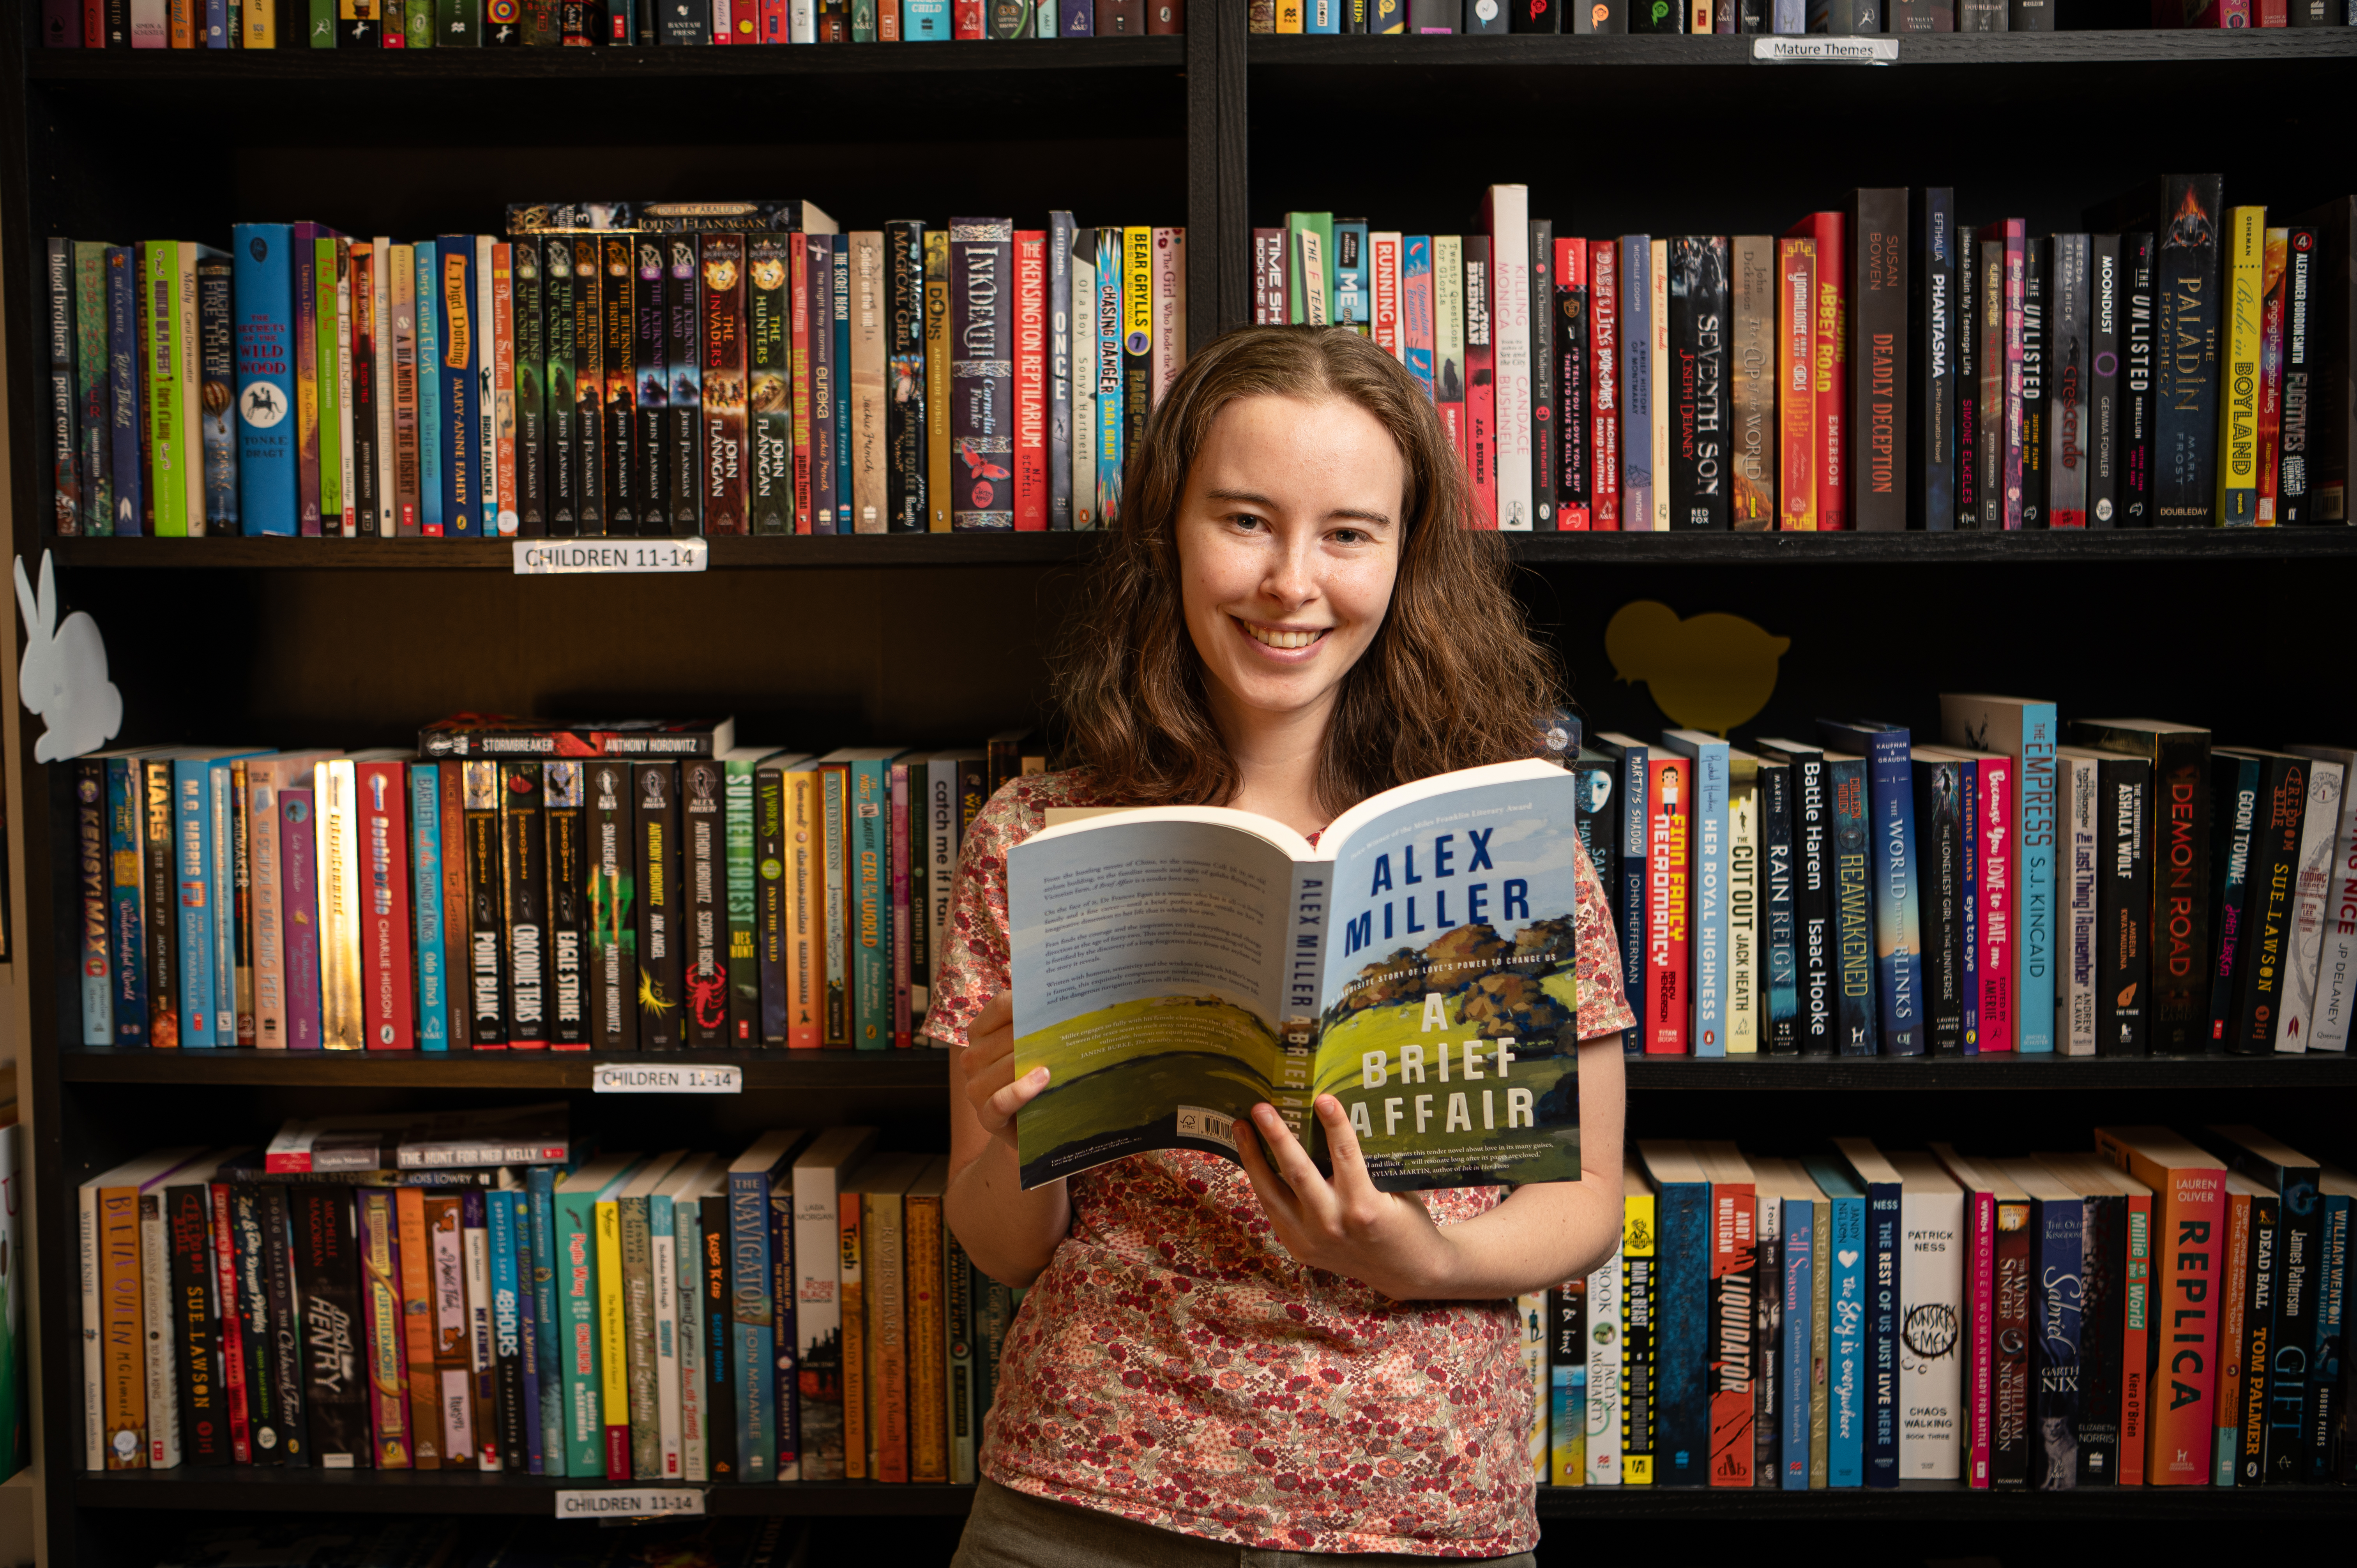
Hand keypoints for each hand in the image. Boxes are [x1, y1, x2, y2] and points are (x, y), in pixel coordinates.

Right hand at [957, 989, 1046, 1153]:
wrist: (1028, 1123)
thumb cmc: (1031, 1076)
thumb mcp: (1029, 1046)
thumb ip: (1035, 1021)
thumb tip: (1057, 996)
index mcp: (979, 1033)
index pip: (1000, 1006)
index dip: (1027, 1001)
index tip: (1055, 1001)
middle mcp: (972, 1058)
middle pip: (1005, 1037)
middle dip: (1036, 1035)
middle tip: (1066, 1031)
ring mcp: (975, 1088)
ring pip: (1003, 1067)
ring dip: (1031, 1063)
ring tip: (1058, 1060)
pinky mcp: (986, 1116)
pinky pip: (1000, 1101)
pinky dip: (1021, 1090)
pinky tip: (1042, 1080)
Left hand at [1233, 1095, 1458, 1302]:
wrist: (1404, 1273)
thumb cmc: (1406, 1224)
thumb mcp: (1396, 1191)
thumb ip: (1367, 1165)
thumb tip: (1336, 1124)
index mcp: (1364, 1207)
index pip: (1345, 1156)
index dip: (1334, 1125)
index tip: (1323, 1098)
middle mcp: (1333, 1224)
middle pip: (1297, 1173)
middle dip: (1277, 1137)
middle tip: (1261, 1108)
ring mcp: (1311, 1240)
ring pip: (1273, 1194)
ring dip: (1253, 1158)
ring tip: (1240, 1128)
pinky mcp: (1299, 1249)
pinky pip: (1274, 1210)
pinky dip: (1262, 1183)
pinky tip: (1251, 1159)